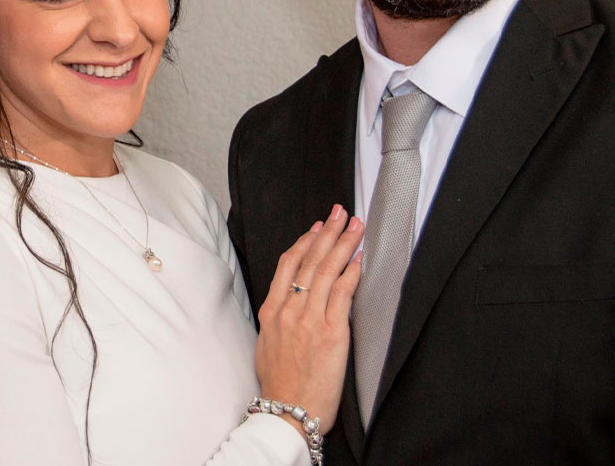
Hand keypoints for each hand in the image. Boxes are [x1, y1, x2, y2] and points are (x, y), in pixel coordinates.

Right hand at [254, 205, 362, 436]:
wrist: (288, 413)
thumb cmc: (279, 383)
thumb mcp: (267, 343)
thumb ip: (279, 316)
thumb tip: (292, 299)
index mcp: (272, 311)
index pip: (288, 264)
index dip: (305, 241)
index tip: (317, 227)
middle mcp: (289, 310)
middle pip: (309, 260)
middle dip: (328, 233)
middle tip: (340, 212)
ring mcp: (309, 320)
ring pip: (327, 271)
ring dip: (344, 244)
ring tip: (355, 226)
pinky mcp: (331, 334)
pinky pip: (342, 295)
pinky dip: (351, 273)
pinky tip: (359, 259)